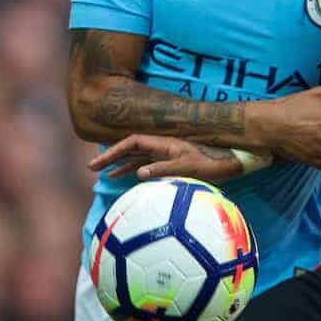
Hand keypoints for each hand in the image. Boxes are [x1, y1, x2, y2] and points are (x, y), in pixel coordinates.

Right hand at [88, 135, 244, 181]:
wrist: (230, 162)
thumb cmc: (211, 164)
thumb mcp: (187, 167)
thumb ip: (163, 168)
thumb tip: (138, 173)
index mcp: (164, 143)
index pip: (132, 142)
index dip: (114, 150)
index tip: (100, 163)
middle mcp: (162, 146)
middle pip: (130, 148)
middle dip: (110, 157)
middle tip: (90, 168)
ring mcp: (166, 154)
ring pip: (136, 157)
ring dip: (120, 164)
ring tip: (103, 174)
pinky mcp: (172, 162)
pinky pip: (146, 165)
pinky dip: (133, 170)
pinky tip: (125, 178)